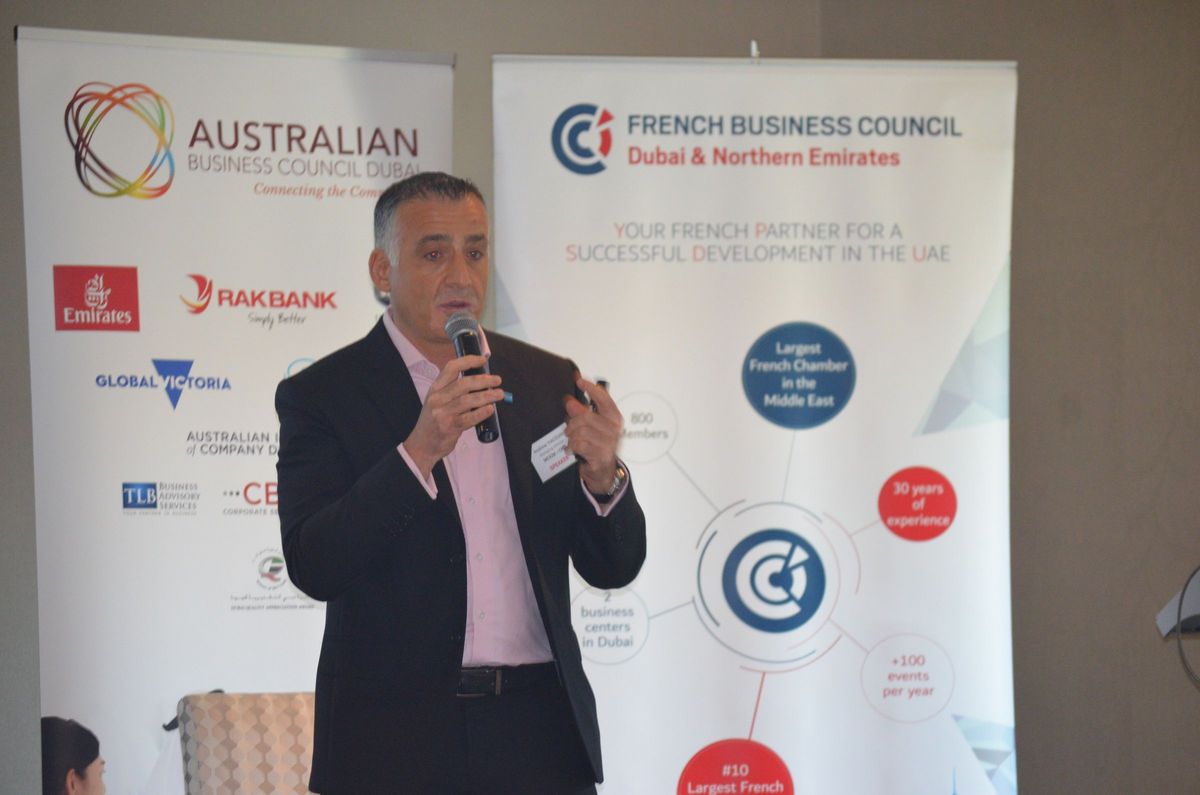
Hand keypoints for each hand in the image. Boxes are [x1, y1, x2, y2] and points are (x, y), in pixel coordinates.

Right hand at [403, 355, 502, 478]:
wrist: (421, 445)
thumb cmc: (434, 422)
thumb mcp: (438, 402)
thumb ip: (454, 391)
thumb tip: (482, 382)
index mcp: (435, 389)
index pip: (451, 368)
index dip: (468, 361)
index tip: (483, 359)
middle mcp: (437, 399)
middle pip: (464, 384)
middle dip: (484, 380)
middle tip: (497, 380)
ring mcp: (442, 413)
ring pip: (468, 400)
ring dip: (487, 396)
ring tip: (499, 394)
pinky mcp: (448, 427)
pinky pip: (469, 418)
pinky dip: (481, 413)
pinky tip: (490, 409)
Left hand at [564, 375, 621, 493]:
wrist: (603, 471)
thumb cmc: (596, 445)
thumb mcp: (589, 426)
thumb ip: (581, 412)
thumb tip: (569, 400)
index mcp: (614, 417)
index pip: (603, 398)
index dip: (591, 388)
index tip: (579, 380)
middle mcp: (614, 429)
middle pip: (585, 416)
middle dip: (572, 423)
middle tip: (569, 430)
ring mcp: (609, 443)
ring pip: (580, 431)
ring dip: (571, 436)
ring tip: (571, 441)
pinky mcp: (601, 455)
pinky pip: (579, 444)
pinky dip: (571, 447)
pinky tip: (571, 450)